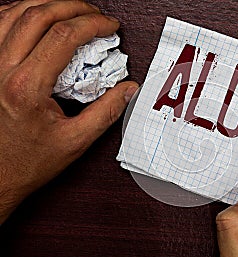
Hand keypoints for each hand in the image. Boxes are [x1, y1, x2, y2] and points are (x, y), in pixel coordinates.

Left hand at [0, 0, 137, 223]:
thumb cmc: (28, 161)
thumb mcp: (76, 140)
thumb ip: (107, 112)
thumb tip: (127, 90)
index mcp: (27, 87)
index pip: (63, 37)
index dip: (92, 24)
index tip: (109, 26)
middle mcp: (2, 70)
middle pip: (39, 15)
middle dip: (74, 7)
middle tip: (95, 14)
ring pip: (15, 12)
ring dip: (48, 4)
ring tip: (72, 10)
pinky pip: (0, 24)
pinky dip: (21, 12)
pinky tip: (38, 17)